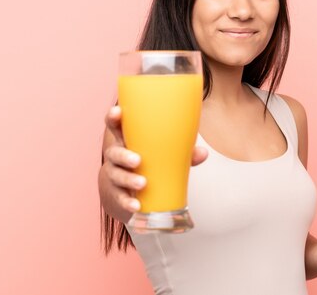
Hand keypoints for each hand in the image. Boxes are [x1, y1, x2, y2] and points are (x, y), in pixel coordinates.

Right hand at [98, 105, 207, 222]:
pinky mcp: (117, 194)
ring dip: (129, 180)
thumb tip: (203, 153)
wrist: (129, 189)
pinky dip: (127, 202)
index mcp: (126, 140)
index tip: (118, 112)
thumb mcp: (163, 154)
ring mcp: (115, 175)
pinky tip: (136, 206)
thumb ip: (182, 153)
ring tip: (142, 183)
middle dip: (124, 155)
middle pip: (114, 152)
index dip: (113, 117)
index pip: (115, 125)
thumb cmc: (149, 162)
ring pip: (117, 175)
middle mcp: (116, 156)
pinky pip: (120, 197)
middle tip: (137, 160)